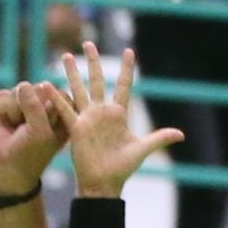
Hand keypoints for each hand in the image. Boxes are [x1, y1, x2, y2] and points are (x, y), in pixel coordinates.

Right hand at [0, 79, 65, 194]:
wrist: (6, 169)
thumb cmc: (30, 154)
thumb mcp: (38, 132)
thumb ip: (35, 106)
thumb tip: (23, 84)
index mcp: (63, 110)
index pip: (57, 94)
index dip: (48, 111)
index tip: (45, 131)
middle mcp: (45, 102)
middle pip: (38, 88)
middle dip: (30, 109)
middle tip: (29, 130)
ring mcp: (25, 101)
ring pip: (19, 90)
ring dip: (15, 111)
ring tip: (17, 128)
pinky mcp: (6, 103)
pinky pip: (3, 95)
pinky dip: (2, 110)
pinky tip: (6, 123)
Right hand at [48, 42, 183, 197]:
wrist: (103, 184)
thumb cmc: (122, 169)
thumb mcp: (142, 150)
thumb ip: (159, 138)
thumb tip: (181, 135)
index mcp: (118, 114)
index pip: (123, 85)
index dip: (126, 69)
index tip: (129, 51)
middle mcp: (101, 113)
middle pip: (96, 81)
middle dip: (92, 62)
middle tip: (88, 43)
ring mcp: (87, 119)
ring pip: (78, 90)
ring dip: (72, 73)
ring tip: (65, 56)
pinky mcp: (76, 129)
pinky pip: (65, 110)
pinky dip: (57, 98)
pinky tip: (47, 85)